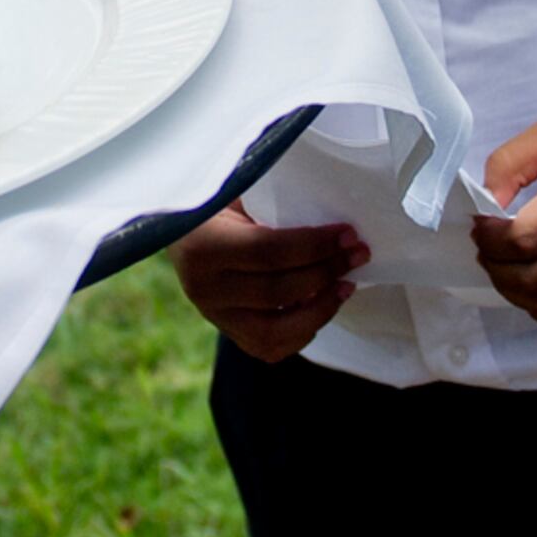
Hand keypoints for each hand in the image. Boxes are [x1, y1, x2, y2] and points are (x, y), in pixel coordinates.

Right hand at [173, 206, 364, 362]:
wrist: (178, 226)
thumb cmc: (218, 200)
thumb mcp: (237, 190)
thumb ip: (273, 200)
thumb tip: (334, 207)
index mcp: (202, 245)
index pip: (268, 252)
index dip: (315, 245)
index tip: (348, 234)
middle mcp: (203, 287)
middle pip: (278, 291)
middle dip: (327, 272)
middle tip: (358, 254)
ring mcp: (214, 315)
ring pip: (274, 331)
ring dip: (320, 309)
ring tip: (346, 285)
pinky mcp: (226, 331)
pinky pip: (269, 346)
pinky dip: (302, 332)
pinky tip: (321, 305)